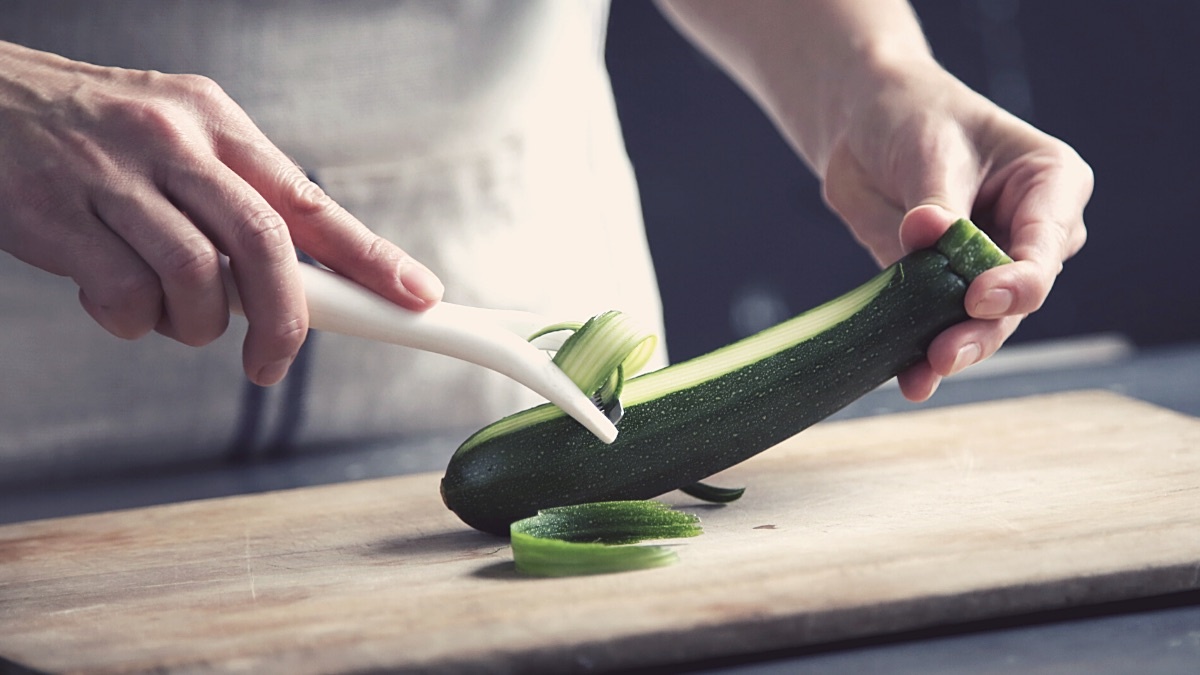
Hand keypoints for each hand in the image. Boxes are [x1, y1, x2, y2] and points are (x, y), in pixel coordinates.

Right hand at [0, 41, 442, 384]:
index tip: (416, 296)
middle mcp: (173, 143)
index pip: (310, 201)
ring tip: (172, 315)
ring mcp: (114, 177)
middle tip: (273, 363)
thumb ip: (238, 199)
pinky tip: (115, 301)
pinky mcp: (58, 217)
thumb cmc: (94, 135)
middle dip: (285, 319)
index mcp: (216, 125)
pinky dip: (130, 321)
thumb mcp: (179, 140)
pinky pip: (124, 297)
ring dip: (195, 324)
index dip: (370, 257)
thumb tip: (309, 277)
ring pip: (197, 278)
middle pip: (265, 244)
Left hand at [822, 58, 1091, 400]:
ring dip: (954, 349)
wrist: (864, 124)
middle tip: (945, 353)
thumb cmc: (915, 117)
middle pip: (1017, 295)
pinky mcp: (942, 288)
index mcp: (1051, 185)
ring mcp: (988, 266)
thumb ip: (935, 201)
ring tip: (923, 372)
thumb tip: (925, 233)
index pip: (1045, 244)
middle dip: (982, 328)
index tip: (980, 297)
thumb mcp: (930, 148)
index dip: (1018, 279)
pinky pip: (937, 325)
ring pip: (983, 321)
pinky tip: (909, 379)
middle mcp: (1030, 234)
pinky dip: (921, 353)